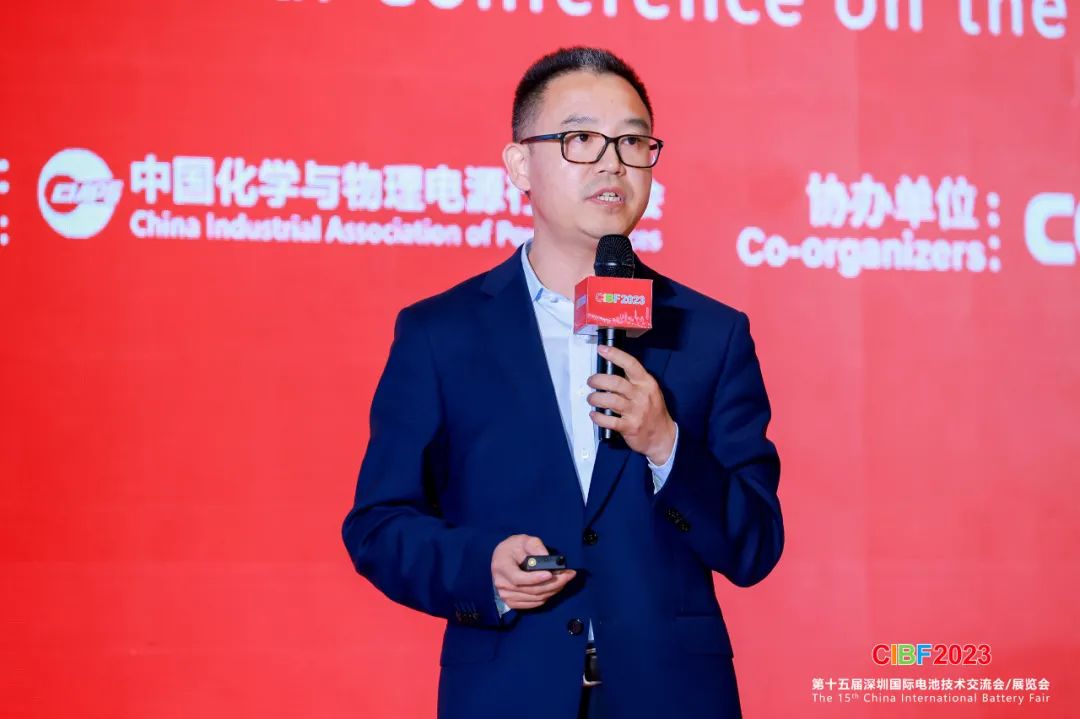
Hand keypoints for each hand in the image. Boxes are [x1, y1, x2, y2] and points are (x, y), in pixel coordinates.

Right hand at [492, 534, 576, 610]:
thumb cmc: (514, 547)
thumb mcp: (524, 540)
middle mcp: (502, 584)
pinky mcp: (512, 603)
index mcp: (502, 567)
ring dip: (553, 590)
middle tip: (569, 575)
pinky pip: (534, 603)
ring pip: (535, 598)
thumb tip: (547, 558)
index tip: (550, 574)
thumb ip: (536, 547)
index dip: (535, 578)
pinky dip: (547, 596)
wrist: (502, 558)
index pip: (518, 578)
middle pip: (531, 590)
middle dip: (553, 583)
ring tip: (566, 579)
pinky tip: (555, 587)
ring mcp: (506, 596)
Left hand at [588, 344, 676, 463]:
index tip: (602, 350)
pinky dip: (597, 417)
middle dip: (598, 380)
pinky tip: (594, 414)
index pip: (631, 364)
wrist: (663, 437)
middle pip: (615, 382)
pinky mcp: (629, 427)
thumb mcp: (650, 391)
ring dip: (595, 398)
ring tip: (591, 398)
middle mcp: (641, 396)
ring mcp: (636, 412)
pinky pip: (608, 420)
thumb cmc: (654, 412)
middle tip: (591, 381)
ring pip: (610, 400)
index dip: (615, 355)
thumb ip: (634, 382)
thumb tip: (610, 372)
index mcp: (647, 383)